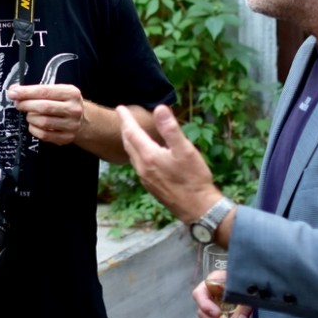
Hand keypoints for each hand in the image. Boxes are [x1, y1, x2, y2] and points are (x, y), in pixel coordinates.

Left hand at [7, 84, 83, 144]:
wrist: (83, 120)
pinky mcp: (67, 137)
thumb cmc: (64, 103)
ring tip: (30, 114)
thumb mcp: (56, 91)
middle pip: (43, 107)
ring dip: (30, 118)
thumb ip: (36, 90)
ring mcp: (71, 125)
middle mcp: (73, 109)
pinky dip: (34, 129)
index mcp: (71, 93)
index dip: (26, 92)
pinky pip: (44, 135)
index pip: (45, 91)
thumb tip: (14, 90)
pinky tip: (34, 124)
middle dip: (26, 105)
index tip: (13, 93)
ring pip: (43, 122)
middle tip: (18, 104)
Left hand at [116, 104, 218, 223]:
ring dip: (129, 141)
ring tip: (130, 132)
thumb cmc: (193, 179)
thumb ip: (170, 129)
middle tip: (123, 117)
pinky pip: (137, 164)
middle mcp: (142, 167)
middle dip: (125, 128)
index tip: (120, 108)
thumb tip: (160, 108)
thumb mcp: (185, 150)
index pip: (131, 132)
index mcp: (149, 156)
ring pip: (132, 155)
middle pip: (128, 143)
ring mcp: (145, 178)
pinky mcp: (151, 186)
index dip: (125, 119)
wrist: (198, 209)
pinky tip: (143, 153)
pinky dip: (136, 152)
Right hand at [193, 278, 250, 317]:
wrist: (250, 285)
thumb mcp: (245, 292)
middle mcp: (207, 298)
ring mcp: (211, 310)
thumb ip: (243, 306)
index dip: (205, 305)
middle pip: (202, 313)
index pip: (199, 294)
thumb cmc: (244, 284)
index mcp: (211, 284)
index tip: (217, 314)